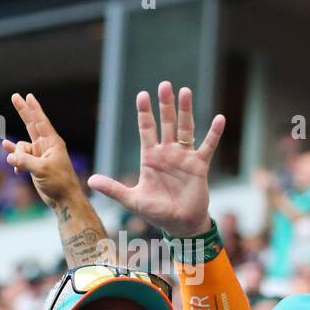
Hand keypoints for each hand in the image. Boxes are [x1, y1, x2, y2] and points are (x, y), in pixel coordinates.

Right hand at [5, 93, 82, 206]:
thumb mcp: (41, 170)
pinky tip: (11, 159)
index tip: (27, 96)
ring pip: (21, 147)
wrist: (63, 199)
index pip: (41, 121)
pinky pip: (20, 156)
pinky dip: (15, 159)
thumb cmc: (59, 182)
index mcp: (52, 142)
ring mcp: (39, 154)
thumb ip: (25, 161)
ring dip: (17, 155)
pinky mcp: (34, 164)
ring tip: (17, 164)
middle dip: (23, 111)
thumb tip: (10, 157)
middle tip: (14, 96)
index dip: (33, 108)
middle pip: (31, 124)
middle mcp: (46, 145)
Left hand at [87, 81, 222, 237]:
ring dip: (186, 111)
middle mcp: (167, 153)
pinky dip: (214, 133)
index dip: (144, 112)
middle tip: (165, 85)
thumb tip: (90, 182)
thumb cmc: (157, 213)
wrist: (180, 225)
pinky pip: (208, 146)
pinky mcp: (199, 166)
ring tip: (186, 91)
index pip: (146, 129)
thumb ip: (113, 189)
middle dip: (165, 104)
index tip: (142, 94)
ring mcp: (184, 157)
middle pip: (166, 123)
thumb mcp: (132, 200)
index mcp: (150, 158)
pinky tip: (220, 119)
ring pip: (186, 128)